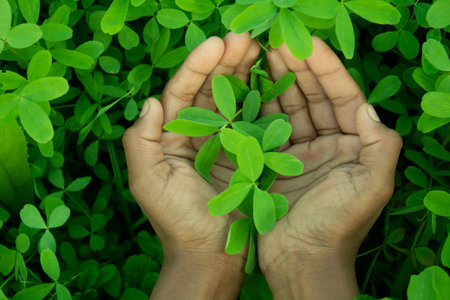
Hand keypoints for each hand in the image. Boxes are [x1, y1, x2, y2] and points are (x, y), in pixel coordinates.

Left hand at [122, 32, 259, 299]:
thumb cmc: (179, 223)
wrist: (212, 257)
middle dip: (224, 62)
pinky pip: (251, 121)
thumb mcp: (149, 183)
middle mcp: (194, 136)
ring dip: (242, 74)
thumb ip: (141, 141)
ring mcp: (221, 144)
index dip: (198, 66)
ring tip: (258, 49)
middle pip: (207, 90)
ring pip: (230, 101)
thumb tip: (151, 101)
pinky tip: (270, 82)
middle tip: (245, 38)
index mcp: (168, 137)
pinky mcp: (245, 155)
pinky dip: (259, 101)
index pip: (181, 93)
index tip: (218, 43)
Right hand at [258, 38, 401, 298]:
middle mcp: (330, 144)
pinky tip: (249, 87)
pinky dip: (260, 108)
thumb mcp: (372, 186)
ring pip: (290, 108)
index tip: (305, 43)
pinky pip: (269, 128)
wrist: (301, 260)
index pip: (343, 96)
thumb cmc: (337, 226)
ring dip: (278, 82)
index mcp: (355, 145)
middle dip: (298, 68)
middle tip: (277, 41)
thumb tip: (367, 107)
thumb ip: (379, 145)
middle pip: (314, 97)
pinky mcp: (275, 163)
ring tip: (261, 55)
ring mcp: (300, 152)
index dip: (326, 68)